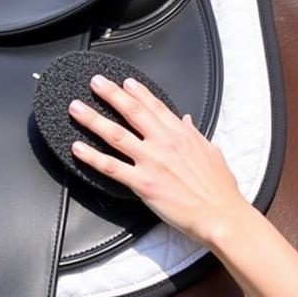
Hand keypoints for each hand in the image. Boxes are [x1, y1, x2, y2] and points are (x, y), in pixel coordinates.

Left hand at [68, 73, 249, 246]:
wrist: (220, 214)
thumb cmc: (219, 189)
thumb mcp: (211, 152)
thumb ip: (194, 134)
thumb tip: (187, 121)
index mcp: (181, 135)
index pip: (155, 106)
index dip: (138, 92)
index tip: (126, 82)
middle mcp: (163, 143)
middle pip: (132, 112)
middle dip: (111, 94)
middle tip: (96, 83)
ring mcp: (151, 162)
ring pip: (115, 135)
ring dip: (93, 119)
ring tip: (77, 109)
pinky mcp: (142, 183)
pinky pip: (110, 167)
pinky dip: (92, 156)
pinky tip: (77, 148)